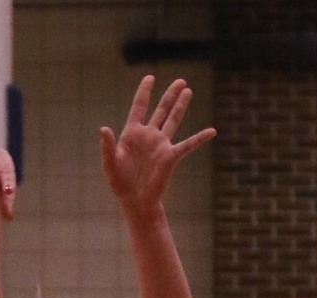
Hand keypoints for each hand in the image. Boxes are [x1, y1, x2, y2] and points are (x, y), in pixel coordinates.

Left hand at [99, 75, 215, 213]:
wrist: (135, 200)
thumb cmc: (120, 183)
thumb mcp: (109, 164)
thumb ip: (107, 146)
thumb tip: (104, 128)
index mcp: (132, 133)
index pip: (139, 106)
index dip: (144, 91)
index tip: (150, 77)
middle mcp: (148, 135)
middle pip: (161, 109)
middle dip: (170, 95)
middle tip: (180, 81)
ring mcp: (161, 145)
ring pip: (173, 120)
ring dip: (181, 106)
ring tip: (188, 91)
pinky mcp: (170, 157)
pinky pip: (188, 145)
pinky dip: (200, 138)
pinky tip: (212, 131)